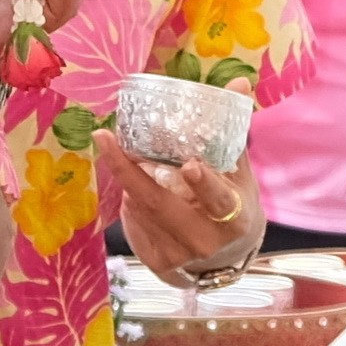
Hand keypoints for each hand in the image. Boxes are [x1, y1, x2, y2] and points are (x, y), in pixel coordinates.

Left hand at [100, 129, 259, 281]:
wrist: (224, 252)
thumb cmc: (231, 201)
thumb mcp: (238, 172)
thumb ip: (232, 131)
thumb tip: (239, 84)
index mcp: (234, 218)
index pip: (219, 200)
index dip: (205, 185)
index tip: (190, 165)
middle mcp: (206, 241)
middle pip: (160, 203)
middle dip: (130, 172)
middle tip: (106, 138)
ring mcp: (179, 254)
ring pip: (140, 208)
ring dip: (127, 177)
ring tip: (114, 147)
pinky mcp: (157, 261)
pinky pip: (133, 220)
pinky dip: (129, 197)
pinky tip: (131, 184)